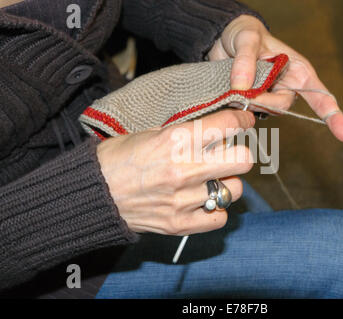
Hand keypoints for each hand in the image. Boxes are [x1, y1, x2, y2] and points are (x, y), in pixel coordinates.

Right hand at [97, 110, 254, 234]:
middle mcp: (184, 169)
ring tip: (210, 181)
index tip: (244, 122)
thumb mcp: (151, 133)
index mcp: (176, 139)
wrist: (94, 193)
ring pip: (235, 190)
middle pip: (243, 160)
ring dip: (226, 183)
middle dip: (239, 154)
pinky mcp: (179, 224)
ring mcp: (183, 199)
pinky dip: (215, 210)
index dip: (242, 121)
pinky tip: (202, 202)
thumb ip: (186, 133)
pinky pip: (220, 218)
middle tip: (228, 155)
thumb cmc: (118, 158)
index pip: (228, 126)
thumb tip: (215, 129)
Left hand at [207, 15, 342, 141]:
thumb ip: (246, 61)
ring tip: (234, 84)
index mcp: (297, 71)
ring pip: (263, 111)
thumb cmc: (245, 34)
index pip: (320, 96)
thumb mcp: (247, 39)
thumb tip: (242, 87)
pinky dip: (237, 105)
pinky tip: (230, 94)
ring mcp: (270, 96)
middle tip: (239, 90)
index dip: (333, 116)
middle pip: (281, 106)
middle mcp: (287, 86)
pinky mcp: (253, 102)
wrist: (224, 40)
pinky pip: (248, 112)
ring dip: (247, 101)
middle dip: (262, 101)